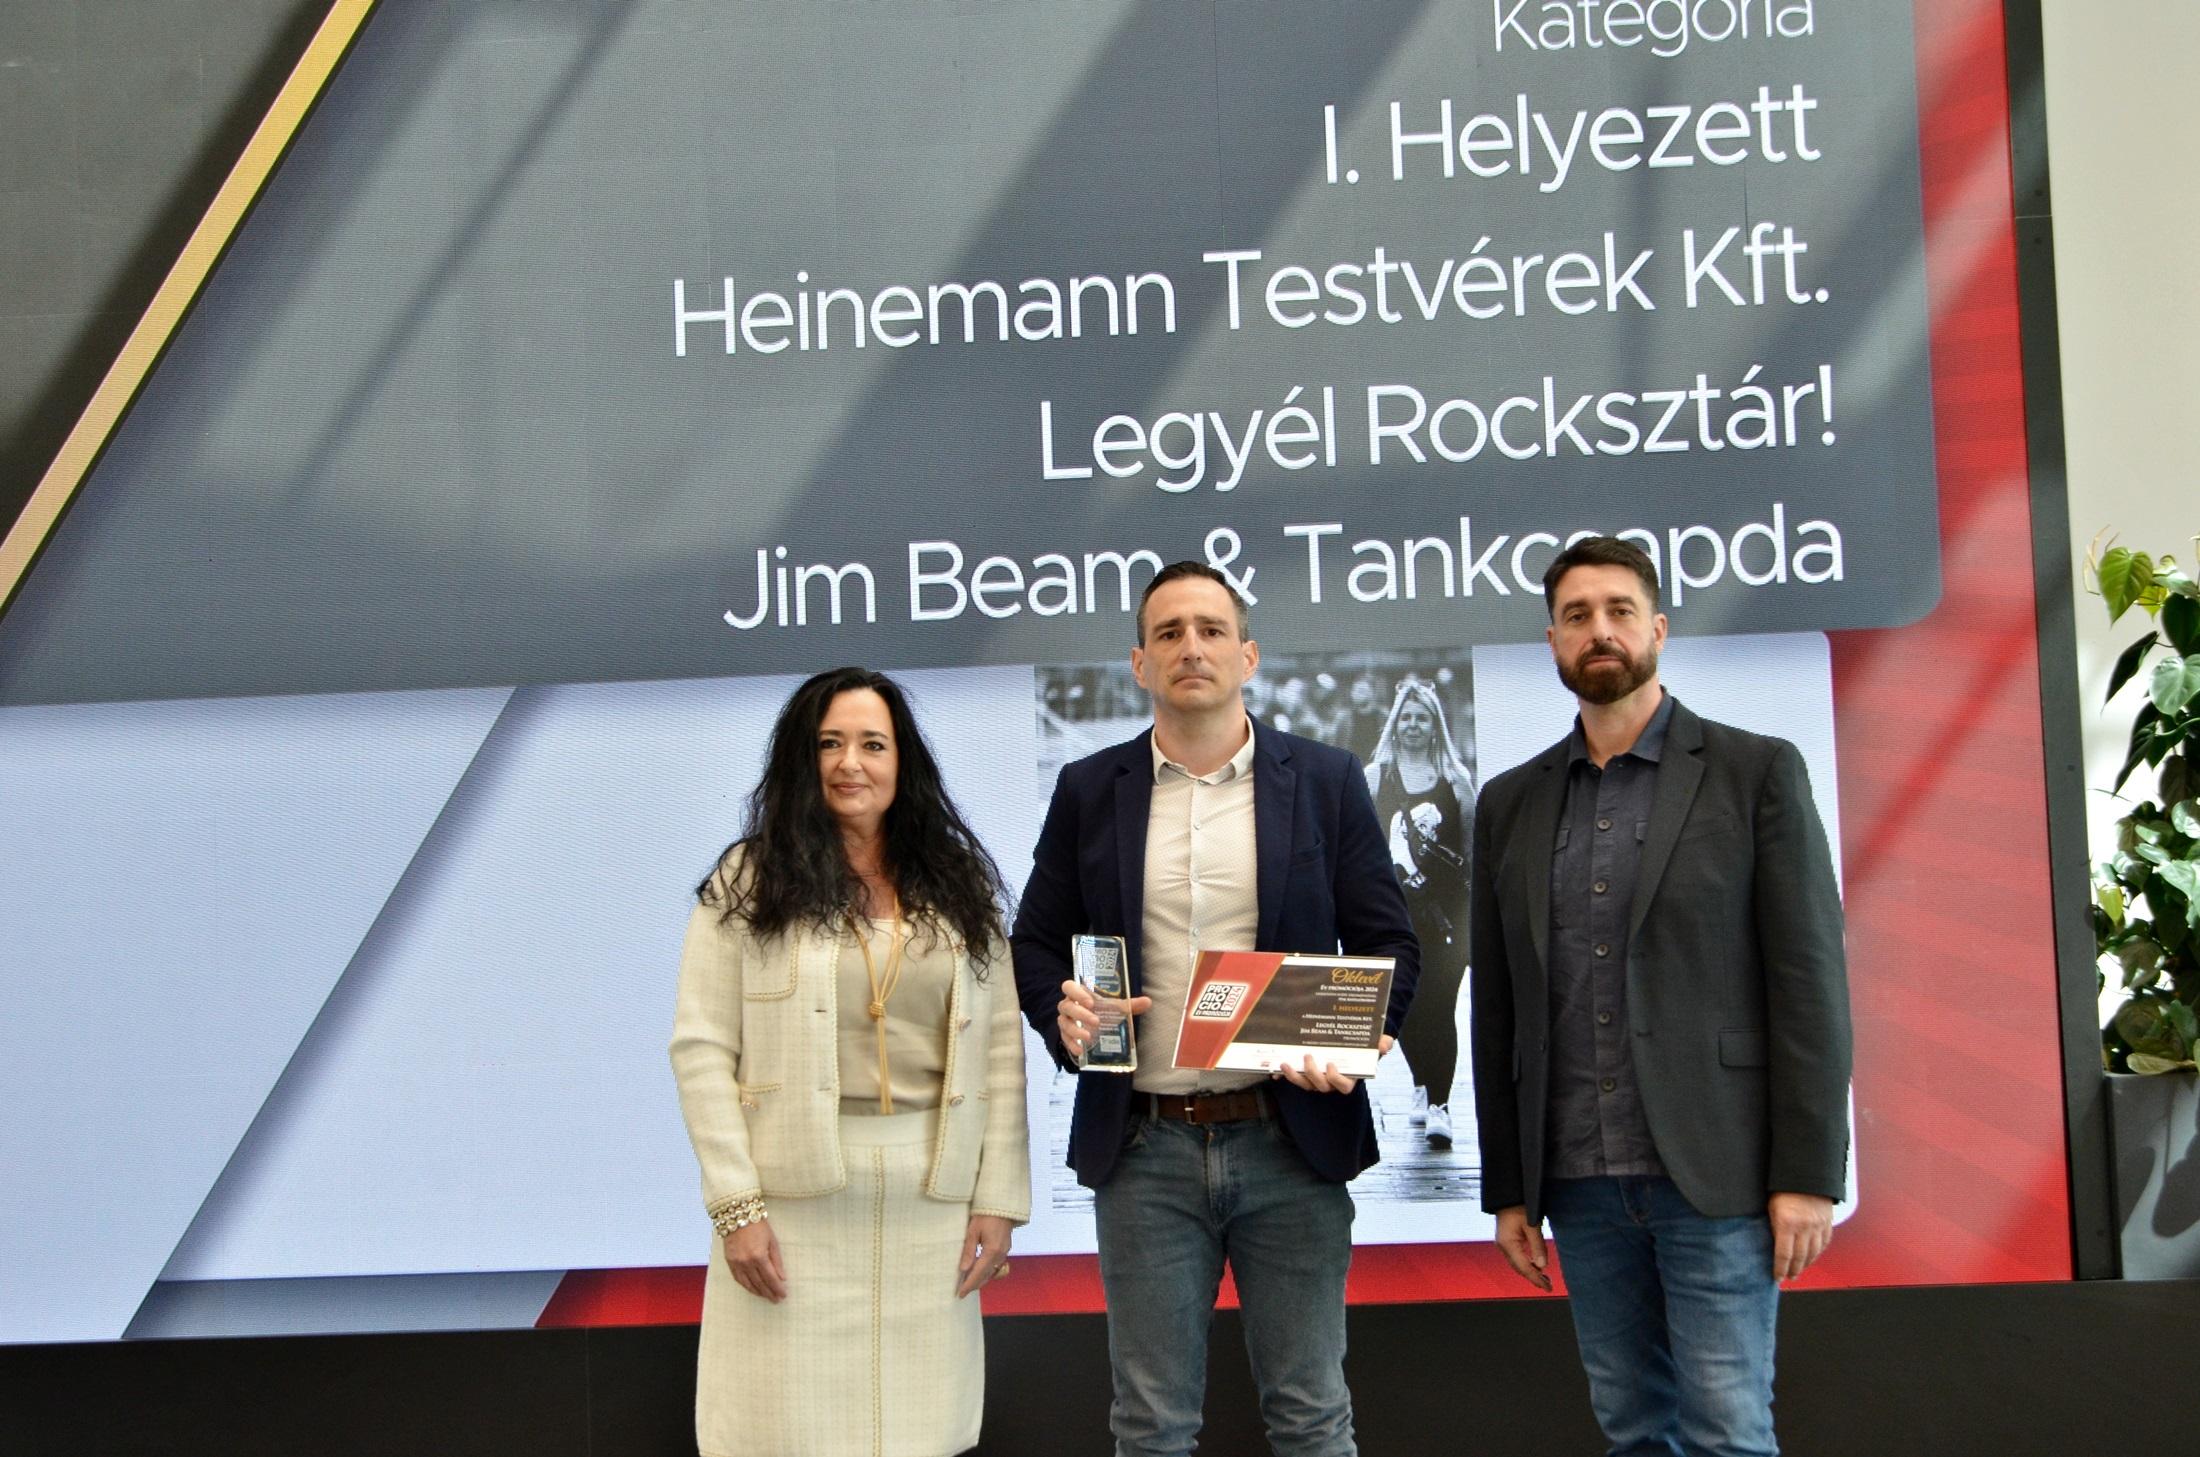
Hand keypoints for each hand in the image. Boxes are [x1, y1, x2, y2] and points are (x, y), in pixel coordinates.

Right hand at [723, 1221, 786, 1303]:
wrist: (738, 1217)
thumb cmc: (759, 1227)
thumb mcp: (773, 1241)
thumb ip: (777, 1261)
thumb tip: (782, 1278)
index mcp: (759, 1256)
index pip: (770, 1278)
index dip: (777, 1288)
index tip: (783, 1295)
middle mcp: (747, 1262)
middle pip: (760, 1283)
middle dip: (769, 1293)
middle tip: (777, 1300)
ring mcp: (736, 1263)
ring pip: (748, 1284)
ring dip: (758, 1292)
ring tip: (766, 1297)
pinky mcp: (729, 1262)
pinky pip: (738, 1279)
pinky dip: (746, 1286)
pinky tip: (753, 1289)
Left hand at [956, 1214, 1013, 1298]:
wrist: (1002, 1205)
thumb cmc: (985, 1215)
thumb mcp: (972, 1231)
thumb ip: (968, 1251)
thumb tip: (963, 1270)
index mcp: (992, 1251)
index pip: (978, 1273)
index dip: (968, 1285)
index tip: (960, 1294)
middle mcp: (1000, 1254)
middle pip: (986, 1276)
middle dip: (974, 1284)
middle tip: (961, 1291)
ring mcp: (1005, 1252)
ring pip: (992, 1272)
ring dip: (980, 1279)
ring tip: (968, 1283)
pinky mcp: (1005, 1248)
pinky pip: (996, 1265)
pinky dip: (986, 1271)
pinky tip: (978, 1271)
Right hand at [1056, 978, 1151, 1059]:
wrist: (1091, 1027)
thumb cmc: (1102, 1011)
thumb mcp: (1115, 1008)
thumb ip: (1129, 1005)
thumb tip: (1148, 1001)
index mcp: (1078, 994)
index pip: (1069, 987)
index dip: (1077, 994)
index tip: (1090, 1002)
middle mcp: (1068, 1006)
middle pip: (1066, 1006)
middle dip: (1080, 1014)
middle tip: (1096, 1021)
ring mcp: (1065, 1021)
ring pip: (1064, 1023)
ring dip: (1076, 1030)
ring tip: (1089, 1037)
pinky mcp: (1065, 1035)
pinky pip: (1064, 1039)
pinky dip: (1071, 1044)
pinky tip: (1080, 1050)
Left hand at [1272, 1034, 1392, 1093]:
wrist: (1344, 1044)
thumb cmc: (1358, 1049)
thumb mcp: (1370, 1045)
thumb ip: (1379, 1044)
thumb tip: (1387, 1044)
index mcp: (1347, 1077)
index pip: (1343, 1086)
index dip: (1336, 1079)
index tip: (1332, 1064)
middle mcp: (1330, 1082)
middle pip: (1320, 1086)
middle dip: (1313, 1074)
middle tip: (1308, 1056)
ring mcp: (1315, 1080)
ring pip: (1304, 1084)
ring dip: (1293, 1076)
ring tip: (1285, 1063)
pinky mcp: (1303, 1075)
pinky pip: (1292, 1078)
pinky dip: (1282, 1075)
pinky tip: (1274, 1069)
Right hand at [1494, 1204, 1551, 1290]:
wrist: (1508, 1195)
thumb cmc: (1520, 1206)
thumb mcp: (1532, 1225)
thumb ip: (1538, 1246)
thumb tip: (1543, 1266)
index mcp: (1508, 1244)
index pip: (1524, 1267)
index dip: (1536, 1279)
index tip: (1548, 1287)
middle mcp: (1503, 1246)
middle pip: (1519, 1268)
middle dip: (1533, 1277)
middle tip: (1548, 1286)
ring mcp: (1503, 1244)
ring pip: (1517, 1264)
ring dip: (1530, 1271)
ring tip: (1545, 1278)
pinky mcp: (1506, 1240)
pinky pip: (1516, 1257)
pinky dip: (1526, 1263)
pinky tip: (1535, 1265)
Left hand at [1767, 1192, 1833, 1280]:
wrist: (1805, 1173)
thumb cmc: (1784, 1188)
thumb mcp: (1771, 1207)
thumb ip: (1774, 1227)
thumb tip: (1774, 1246)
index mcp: (1787, 1223)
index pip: (1783, 1254)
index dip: (1780, 1269)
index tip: (1777, 1277)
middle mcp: (1804, 1227)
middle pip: (1799, 1257)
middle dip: (1793, 1270)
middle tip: (1788, 1277)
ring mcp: (1818, 1225)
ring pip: (1813, 1253)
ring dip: (1806, 1265)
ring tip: (1799, 1271)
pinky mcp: (1827, 1222)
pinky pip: (1824, 1243)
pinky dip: (1818, 1253)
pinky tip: (1812, 1258)